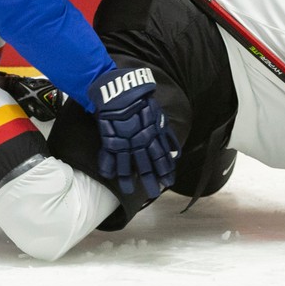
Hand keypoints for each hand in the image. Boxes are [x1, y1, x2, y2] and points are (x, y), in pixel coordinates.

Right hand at [89, 67, 179, 198]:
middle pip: (147, 166)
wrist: (121, 91)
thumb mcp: (159, 115)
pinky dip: (109, 168)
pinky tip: (110, 177)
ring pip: (127, 167)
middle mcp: (140, 142)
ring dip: (128, 180)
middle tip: (154, 193)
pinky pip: (109, 158)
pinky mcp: (110, 140)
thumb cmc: (141, 100)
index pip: (162, 159)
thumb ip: (166, 135)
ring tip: (129, 190)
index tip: (169, 183)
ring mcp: (124, 143)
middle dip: (151, 181)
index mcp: (154, 136)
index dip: (166, 172)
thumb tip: (175, 153)